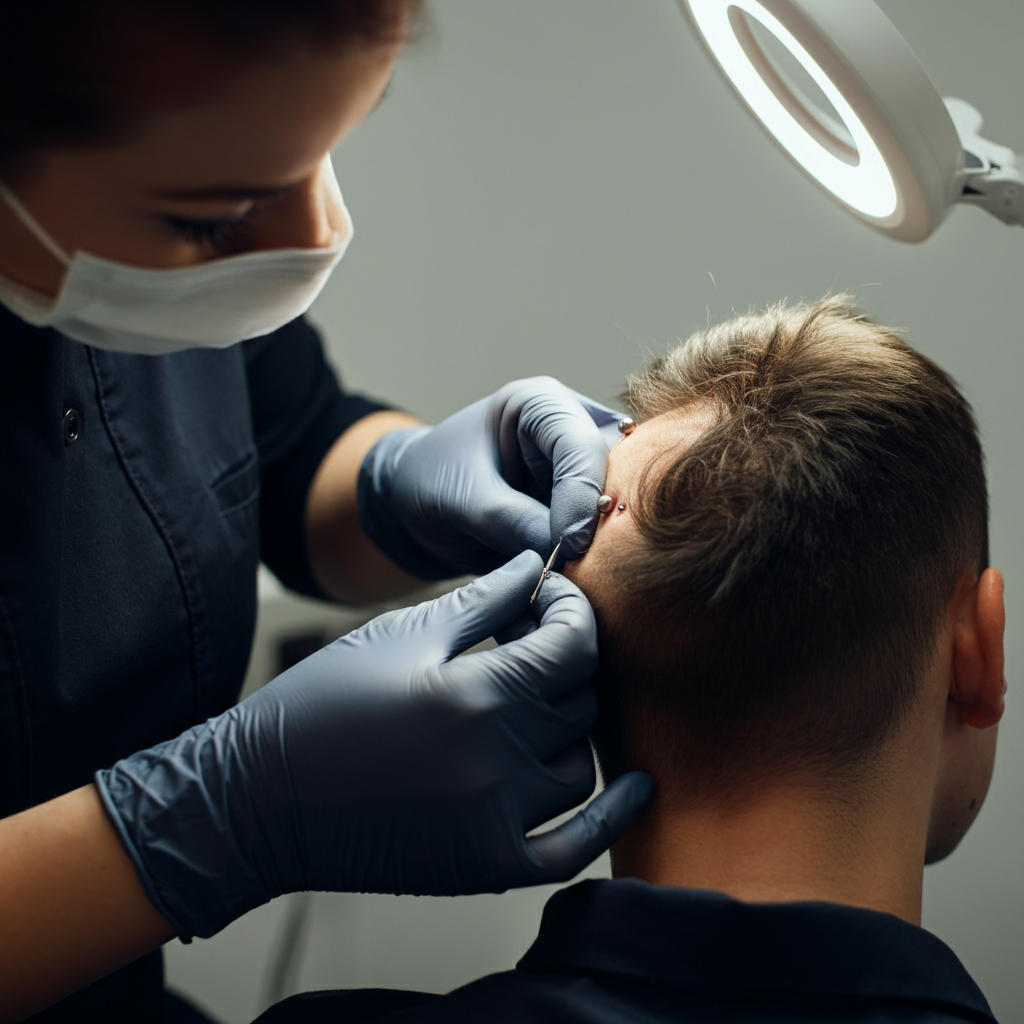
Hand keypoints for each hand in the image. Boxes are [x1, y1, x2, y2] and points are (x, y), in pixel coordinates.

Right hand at [95, 552, 652, 938]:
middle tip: (532, 646)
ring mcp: (496, 819)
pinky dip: (611, 817)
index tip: (550, 599)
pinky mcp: (487, 865)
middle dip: (565, 664)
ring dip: (568, 728)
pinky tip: (635, 786)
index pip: (574, 644)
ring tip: (533, 704)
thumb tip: (536, 566)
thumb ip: (482, 599)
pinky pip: (575, 845)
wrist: (260, 799)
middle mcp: (497, 760)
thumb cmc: (323, 704)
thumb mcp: (403, 634)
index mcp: (475, 692)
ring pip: (582, 763)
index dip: (572, 610)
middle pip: (580, 701)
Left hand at [357, 377, 624, 577]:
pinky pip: (605, 531)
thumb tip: (565, 551)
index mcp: (540, 404)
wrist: (414, 505)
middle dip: (600, 519)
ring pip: (617, 505)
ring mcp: (582, 467)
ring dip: (600, 541)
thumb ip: (512, 521)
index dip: (581, 496)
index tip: (569, 544)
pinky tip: (576, 574)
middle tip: (581, 561)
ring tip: (574, 571)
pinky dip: (593, 555)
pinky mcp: (583, 503)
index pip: (580, 445)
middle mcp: (572, 428)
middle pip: (616, 471)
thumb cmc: (430, 481)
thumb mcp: (461, 500)